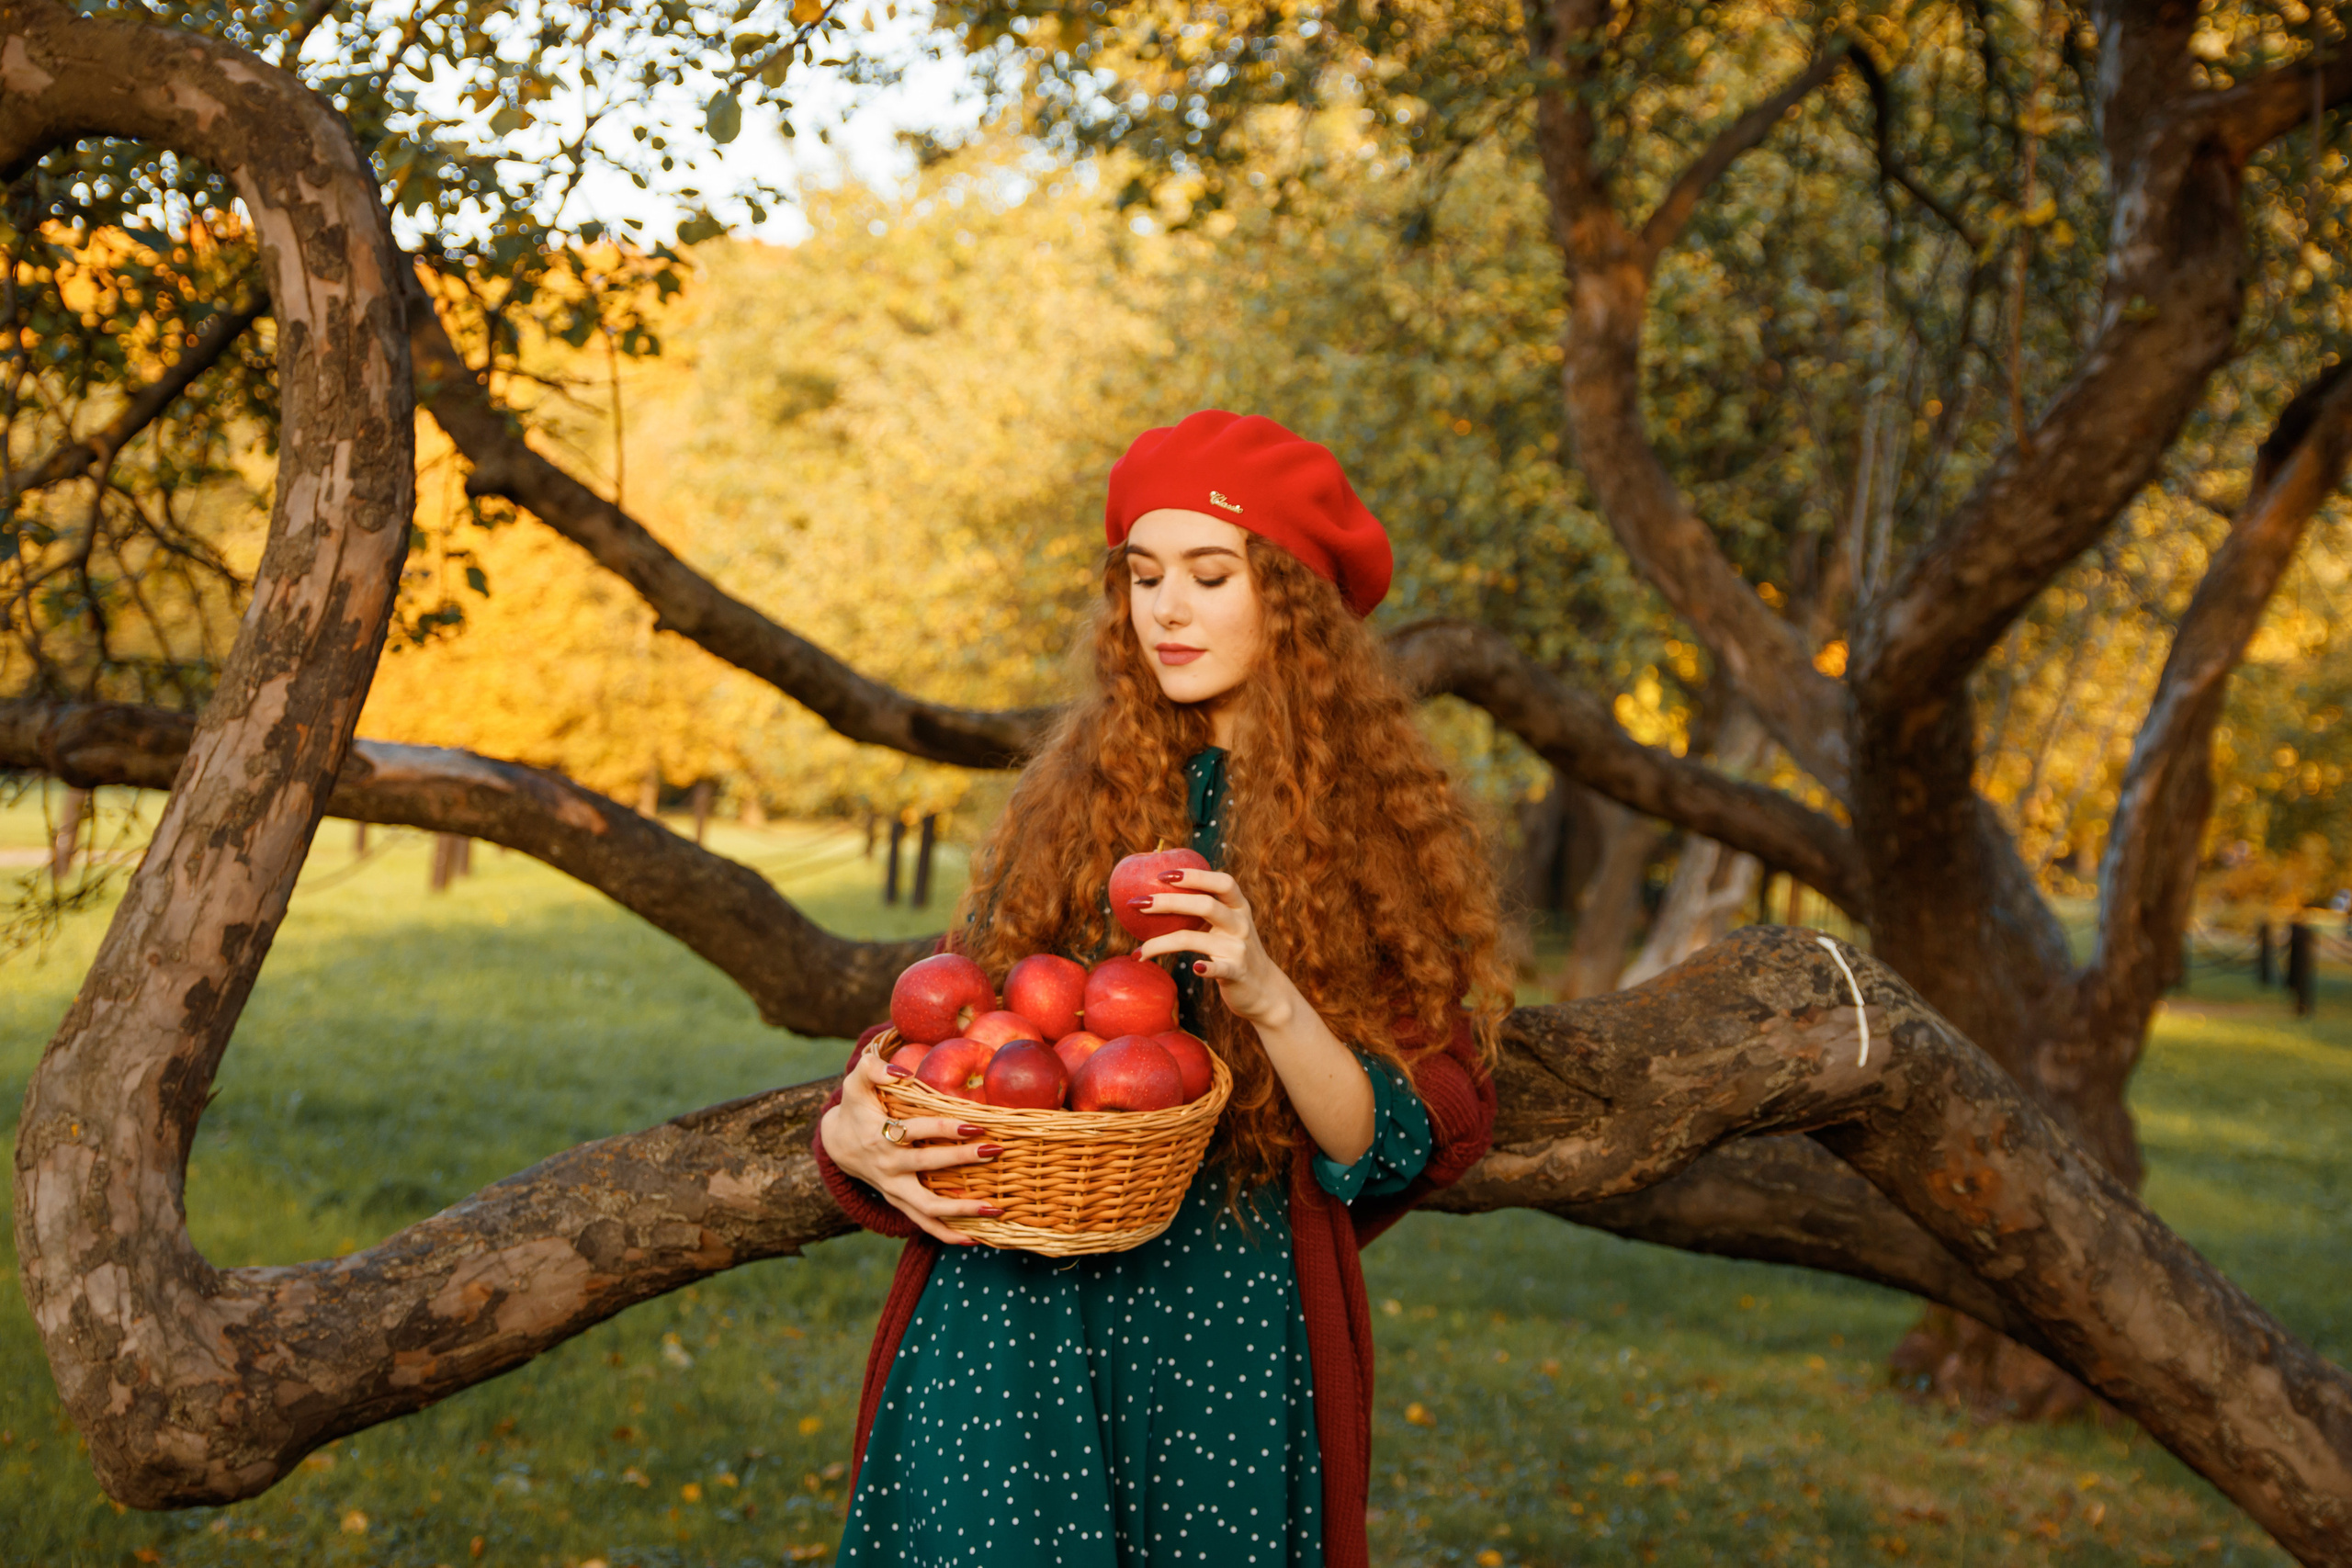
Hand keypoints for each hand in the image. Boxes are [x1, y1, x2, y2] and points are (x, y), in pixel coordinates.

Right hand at [819, 1048, 1001, 1244]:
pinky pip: (924, 1224)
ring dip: (962, 1211)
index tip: (976, 1124)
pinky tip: (976, 1238)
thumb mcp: (856, 1083)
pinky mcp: (899, 1203)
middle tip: (995, 1151)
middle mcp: (889, 1167)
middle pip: (927, 1167)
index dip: (944, 1128)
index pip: (915, 1131)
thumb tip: (902, 1072)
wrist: (838, 1144)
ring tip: (996, 1209)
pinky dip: (948, 1234)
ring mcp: (894, 1189)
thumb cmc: (856, 1108)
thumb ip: (873, 1069)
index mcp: (880, 1136)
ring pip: (927, 1208)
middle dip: (962, 1159)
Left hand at [1132, 867, 1301, 1029]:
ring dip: (1161, 943)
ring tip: (1138, 952)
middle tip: (1138, 903)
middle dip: (1168, 901)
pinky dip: (1206, 969)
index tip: (1162, 874)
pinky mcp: (1238, 973)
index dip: (1194, 875)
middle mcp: (1241, 924)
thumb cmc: (1233, 951)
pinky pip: (1219, 969)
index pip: (1221, 882)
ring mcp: (1240, 948)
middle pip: (1205, 905)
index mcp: (1239, 907)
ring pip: (1195, 939)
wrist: (1264, 991)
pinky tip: (1193, 969)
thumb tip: (1157, 893)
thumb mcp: (1226, 926)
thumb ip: (1205, 910)